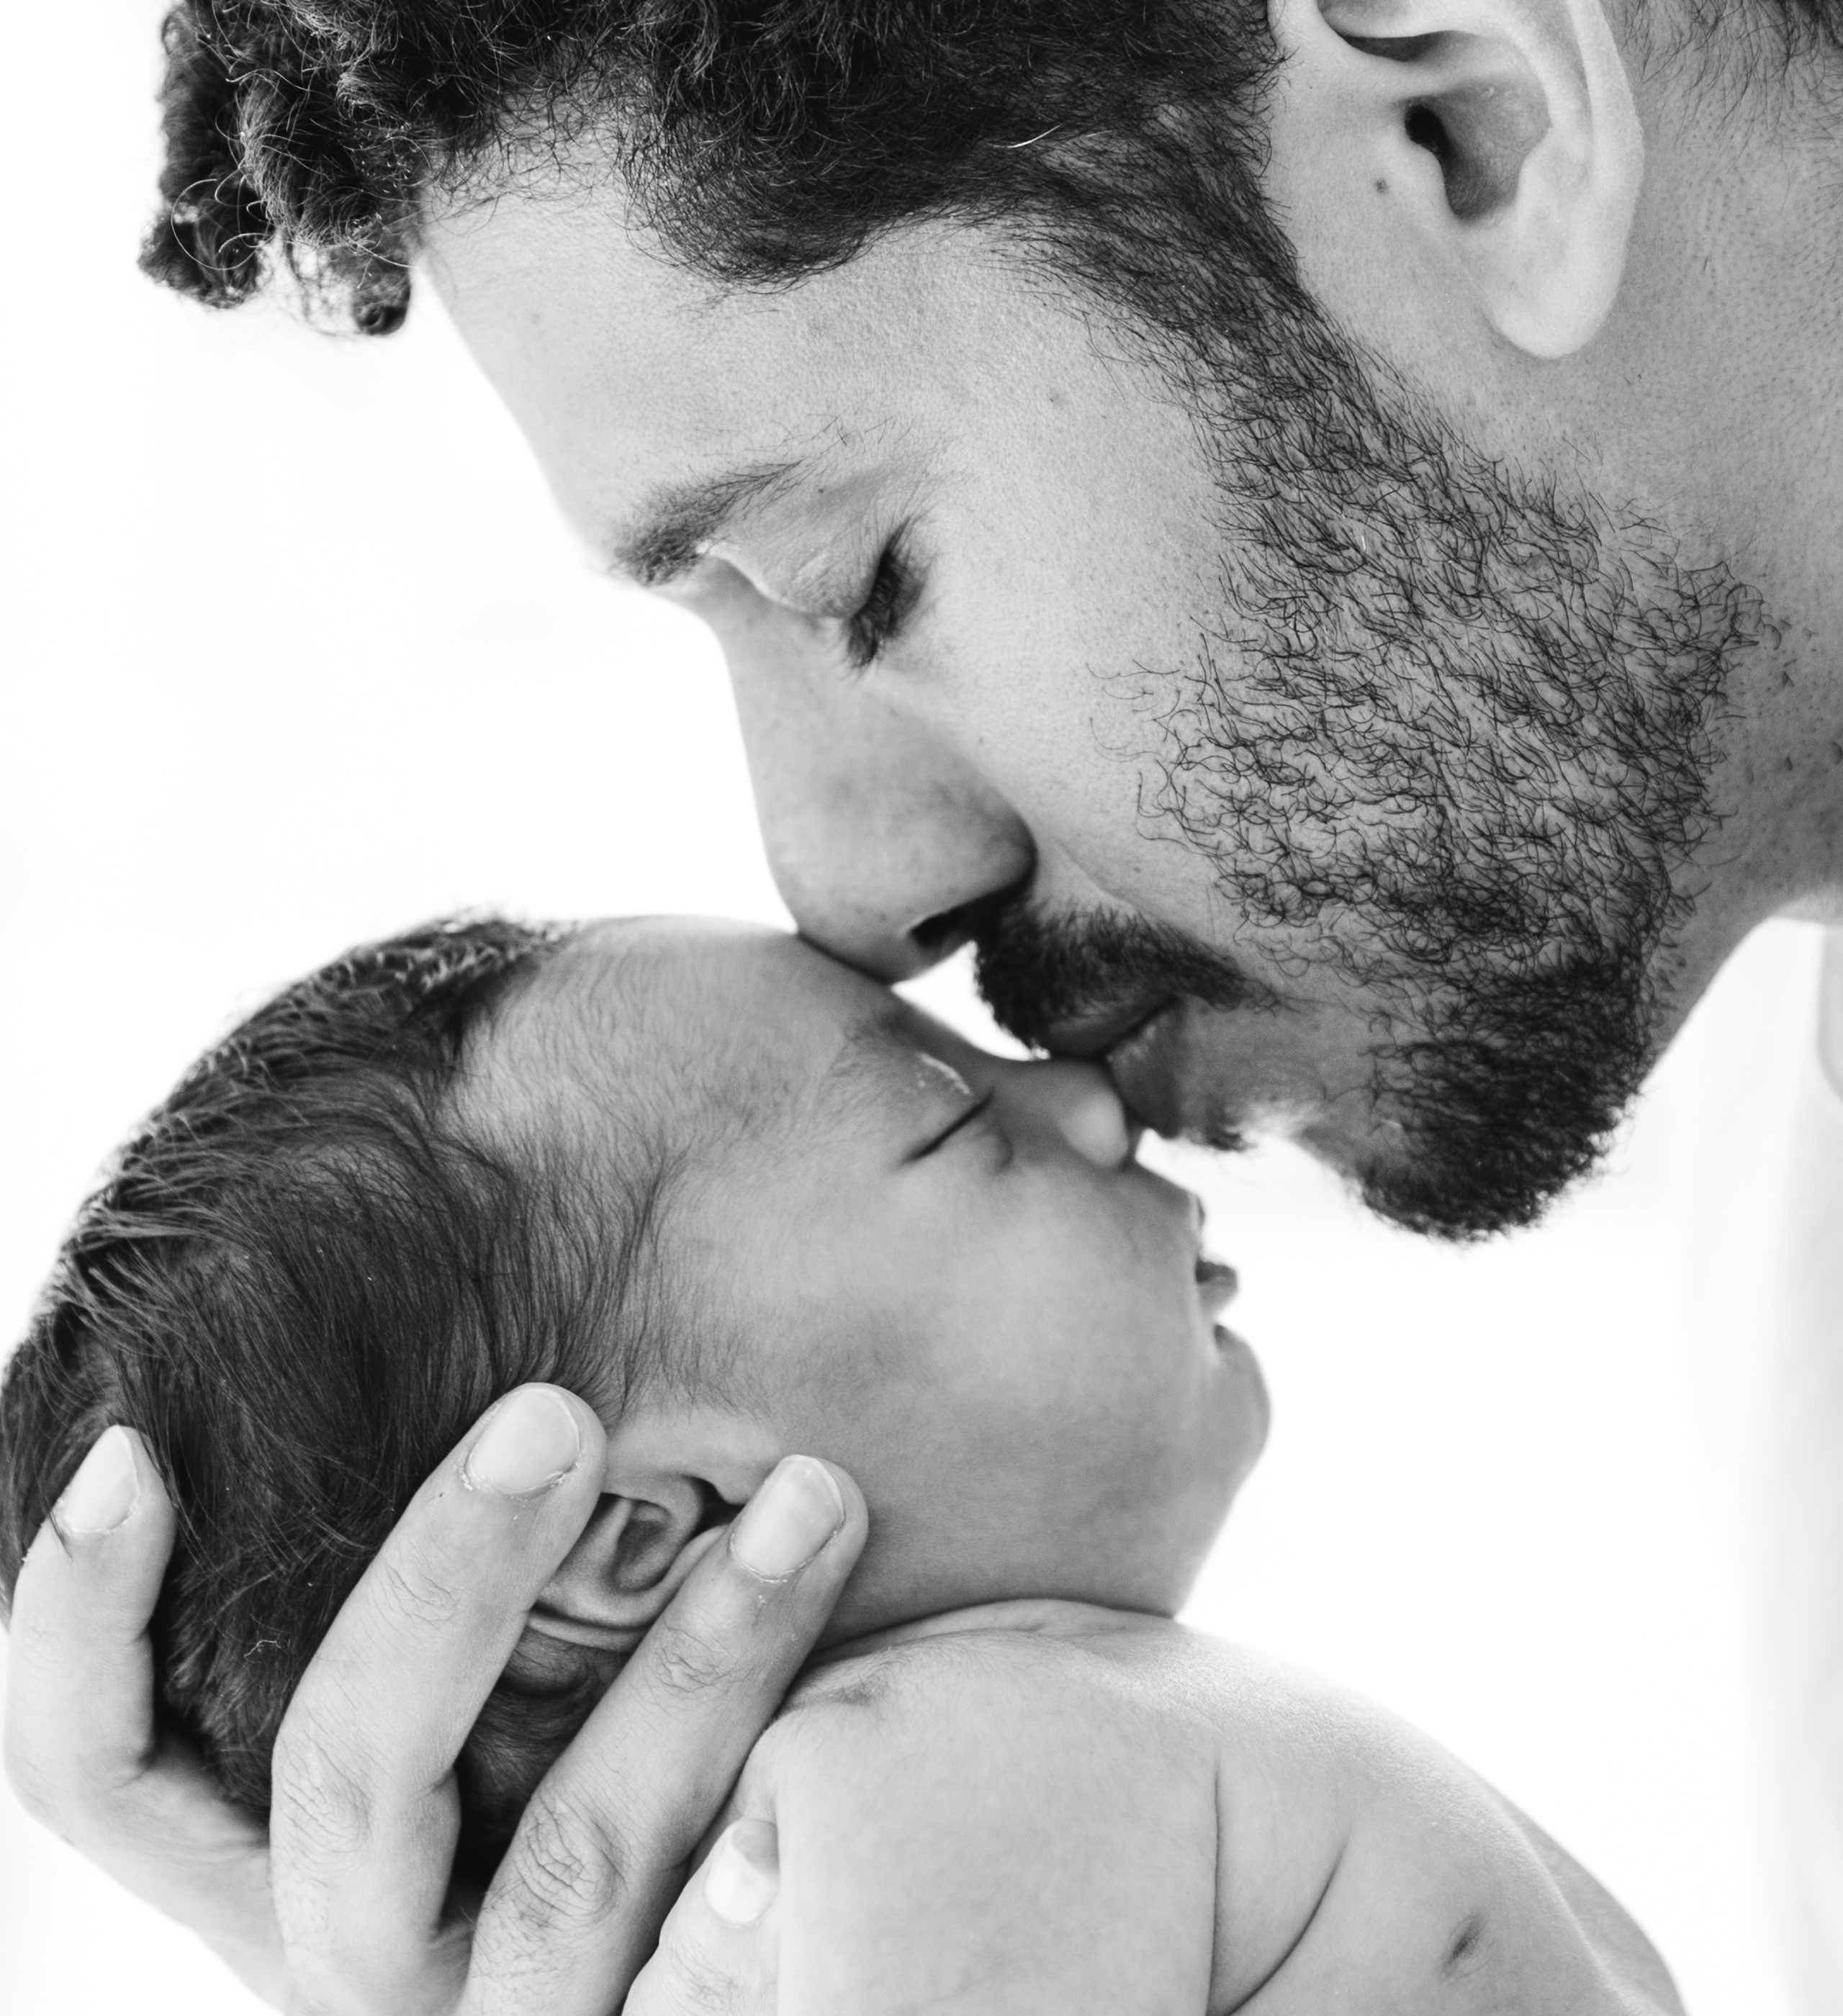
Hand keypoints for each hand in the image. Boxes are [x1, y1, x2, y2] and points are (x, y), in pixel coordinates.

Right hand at [4, 1396, 864, 2013]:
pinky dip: (777, 1809)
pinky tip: (865, 1710)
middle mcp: (361, 1948)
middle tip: (558, 1412)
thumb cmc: (597, 1713)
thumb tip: (463, 1362)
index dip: (80, 1622)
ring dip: (701, 1658)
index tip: (135, 1453)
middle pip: (349, 1777)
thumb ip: (447, 1550)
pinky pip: (720, 1947)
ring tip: (815, 1494)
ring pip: (574, 1854)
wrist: (779, 1907)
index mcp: (280, 1848)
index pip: (106, 1766)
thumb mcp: (489, 1638)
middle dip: (447, 1577)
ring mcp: (511, 2014)